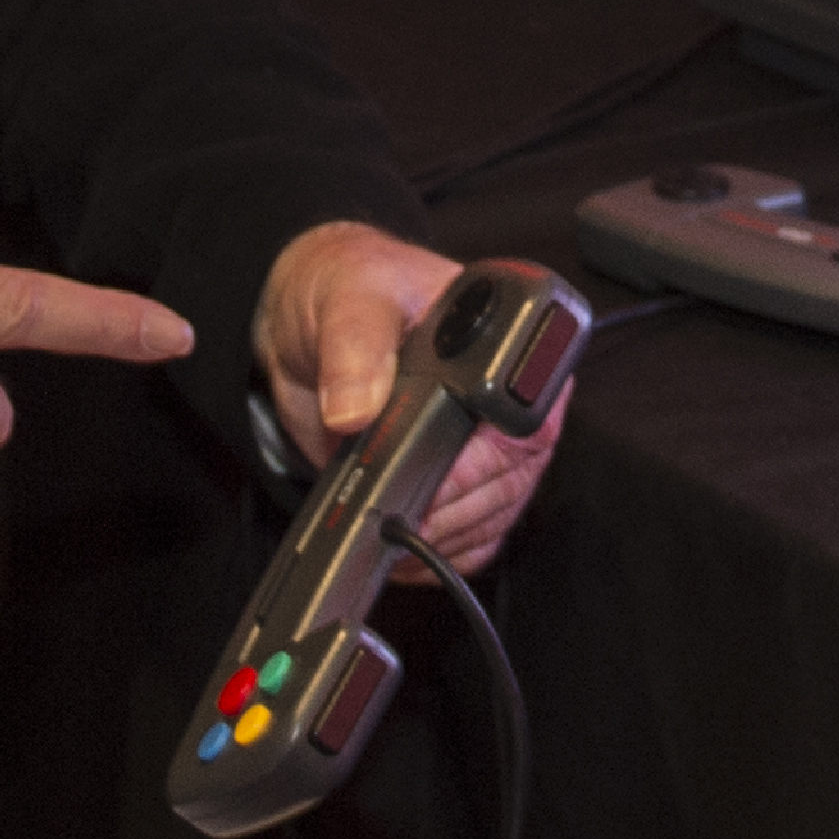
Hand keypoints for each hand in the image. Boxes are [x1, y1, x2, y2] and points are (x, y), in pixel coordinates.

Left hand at [254, 222, 567, 584]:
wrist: (311, 323)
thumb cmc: (346, 288)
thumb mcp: (348, 299)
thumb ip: (354, 349)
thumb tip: (355, 408)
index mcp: (508, 339)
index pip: (526, 417)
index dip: (480, 462)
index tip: (426, 480)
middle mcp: (511, 396)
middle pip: (514, 480)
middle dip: (449, 507)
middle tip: (390, 510)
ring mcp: (490, 445)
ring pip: (496, 515)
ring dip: (443, 534)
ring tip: (388, 524)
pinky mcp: (463, 481)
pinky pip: (474, 535)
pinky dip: (441, 550)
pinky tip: (403, 547)